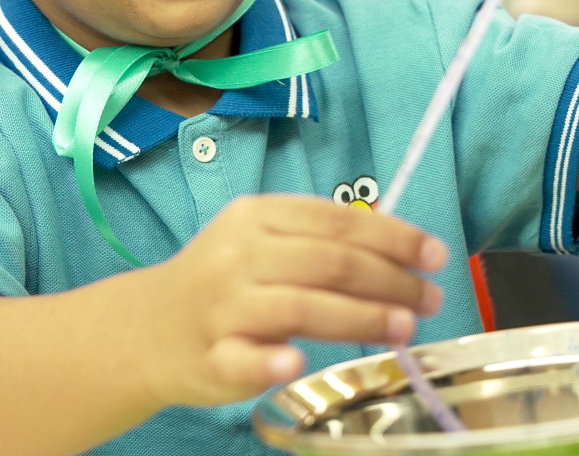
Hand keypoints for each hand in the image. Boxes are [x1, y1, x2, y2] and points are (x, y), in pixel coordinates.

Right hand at [140, 195, 446, 408]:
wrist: (145, 328)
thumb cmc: (221, 281)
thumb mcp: (259, 240)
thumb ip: (317, 240)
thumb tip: (398, 248)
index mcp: (255, 217)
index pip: (336, 221)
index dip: (392, 236)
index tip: (433, 254)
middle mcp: (237, 255)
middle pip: (329, 263)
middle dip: (391, 280)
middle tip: (431, 298)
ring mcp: (221, 307)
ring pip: (301, 307)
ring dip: (361, 318)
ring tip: (404, 328)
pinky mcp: (209, 356)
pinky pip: (243, 358)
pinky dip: (271, 360)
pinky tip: (299, 362)